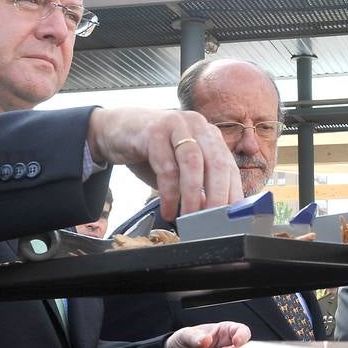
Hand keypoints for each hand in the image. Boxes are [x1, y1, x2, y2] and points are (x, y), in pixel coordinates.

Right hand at [86, 108, 241, 220]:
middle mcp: (197, 126)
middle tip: (213, 221)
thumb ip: (197, 185)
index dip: (232, 193)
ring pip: (193, 164)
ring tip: (190, 218)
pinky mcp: (154, 132)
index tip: (231, 218)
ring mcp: (176, 126)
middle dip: (218, 196)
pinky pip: (166, 168)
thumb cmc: (151, 151)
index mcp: (209, 135)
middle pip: (217, 163)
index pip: (229, 167)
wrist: (115, 130)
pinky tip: (168, 209)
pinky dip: (170, 194)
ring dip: (193, 196)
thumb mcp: (179, 168)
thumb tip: (213, 211)